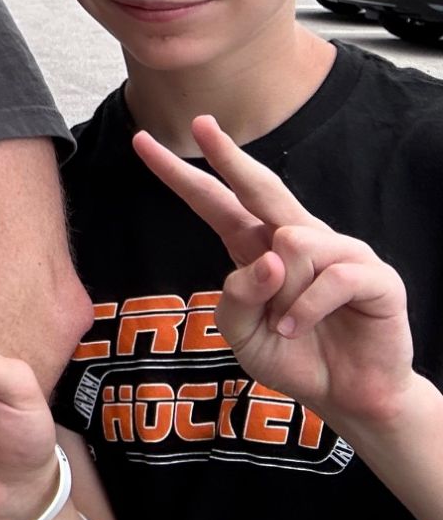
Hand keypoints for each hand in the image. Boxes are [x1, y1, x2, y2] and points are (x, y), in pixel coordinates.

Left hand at [134, 118, 416, 431]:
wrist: (347, 395)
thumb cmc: (292, 357)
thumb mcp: (242, 334)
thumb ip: (237, 297)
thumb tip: (268, 258)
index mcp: (257, 247)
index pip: (215, 202)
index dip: (182, 174)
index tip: (145, 142)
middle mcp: (297, 238)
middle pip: (258, 186)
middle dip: (229, 155)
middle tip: (202, 124)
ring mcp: (339, 251)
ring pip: (292, 242)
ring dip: (283, 294)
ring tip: (290, 325)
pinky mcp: (374, 274)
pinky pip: (330, 276)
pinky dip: (308, 310)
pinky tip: (304, 328)